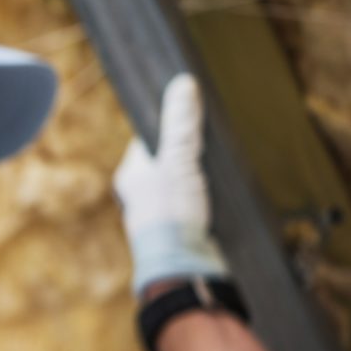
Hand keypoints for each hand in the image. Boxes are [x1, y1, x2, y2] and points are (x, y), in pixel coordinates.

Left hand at [114, 74, 227, 297]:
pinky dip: (207, 195)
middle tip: (210, 141)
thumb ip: (180, 125)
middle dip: (188, 151)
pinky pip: (194, 201)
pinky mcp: (182, 228)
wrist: (184, 267)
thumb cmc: (172, 213)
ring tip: (218, 166)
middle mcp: (141, 194)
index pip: (148, 139)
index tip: (190, 114)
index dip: (170, 125)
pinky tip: (220, 192)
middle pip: (167, 160)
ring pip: (182, 182)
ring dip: (199, 175)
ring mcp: (161, 212)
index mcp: (130, 175)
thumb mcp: (178, 161)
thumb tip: (182, 84)